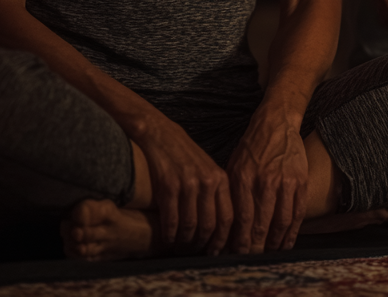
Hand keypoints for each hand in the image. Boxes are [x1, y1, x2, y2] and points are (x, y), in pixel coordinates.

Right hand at [138, 113, 232, 254]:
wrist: (159, 134)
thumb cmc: (184, 155)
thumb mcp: (206, 168)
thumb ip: (215, 192)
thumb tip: (220, 226)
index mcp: (220, 177)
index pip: (228, 217)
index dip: (223, 239)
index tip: (217, 252)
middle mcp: (207, 181)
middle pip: (210, 225)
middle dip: (203, 245)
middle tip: (196, 253)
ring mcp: (187, 184)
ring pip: (191, 226)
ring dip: (185, 242)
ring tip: (181, 247)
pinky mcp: (168, 186)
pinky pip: (172, 220)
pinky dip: (170, 235)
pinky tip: (168, 238)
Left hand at [226, 113, 309, 253]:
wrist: (276, 122)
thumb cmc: (252, 146)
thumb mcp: (233, 165)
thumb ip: (230, 193)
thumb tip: (225, 224)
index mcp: (244, 177)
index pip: (242, 219)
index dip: (240, 241)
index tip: (237, 254)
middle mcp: (265, 180)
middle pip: (261, 225)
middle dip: (255, 247)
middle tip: (252, 259)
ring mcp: (285, 181)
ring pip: (281, 223)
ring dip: (275, 244)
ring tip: (269, 253)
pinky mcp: (301, 180)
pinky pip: (298, 213)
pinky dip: (292, 232)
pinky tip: (287, 242)